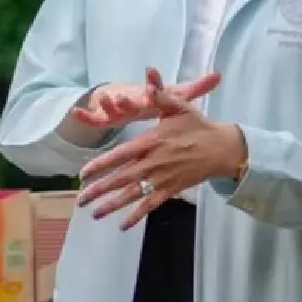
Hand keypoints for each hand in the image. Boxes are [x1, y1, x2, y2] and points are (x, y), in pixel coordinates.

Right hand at [71, 68, 219, 130]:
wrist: (128, 98)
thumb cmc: (153, 99)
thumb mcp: (176, 97)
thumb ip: (195, 88)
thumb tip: (219, 75)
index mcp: (151, 97)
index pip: (154, 89)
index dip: (153, 82)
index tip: (152, 71)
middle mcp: (133, 100)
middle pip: (130, 100)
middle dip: (126, 98)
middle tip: (121, 95)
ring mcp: (117, 108)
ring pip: (111, 108)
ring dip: (106, 104)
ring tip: (102, 99)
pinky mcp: (104, 118)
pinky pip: (94, 118)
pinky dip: (85, 115)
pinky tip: (76, 112)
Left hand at [79, 70, 245, 229]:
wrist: (221, 148)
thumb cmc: (197, 126)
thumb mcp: (179, 106)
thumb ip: (160, 95)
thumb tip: (148, 76)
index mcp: (152, 142)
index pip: (121, 155)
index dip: (101, 165)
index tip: (83, 174)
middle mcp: (154, 163)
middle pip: (122, 179)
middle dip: (99, 190)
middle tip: (80, 200)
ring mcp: (162, 179)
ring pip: (133, 194)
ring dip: (112, 205)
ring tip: (94, 213)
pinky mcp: (171, 190)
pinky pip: (151, 205)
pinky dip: (137, 215)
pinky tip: (122, 225)